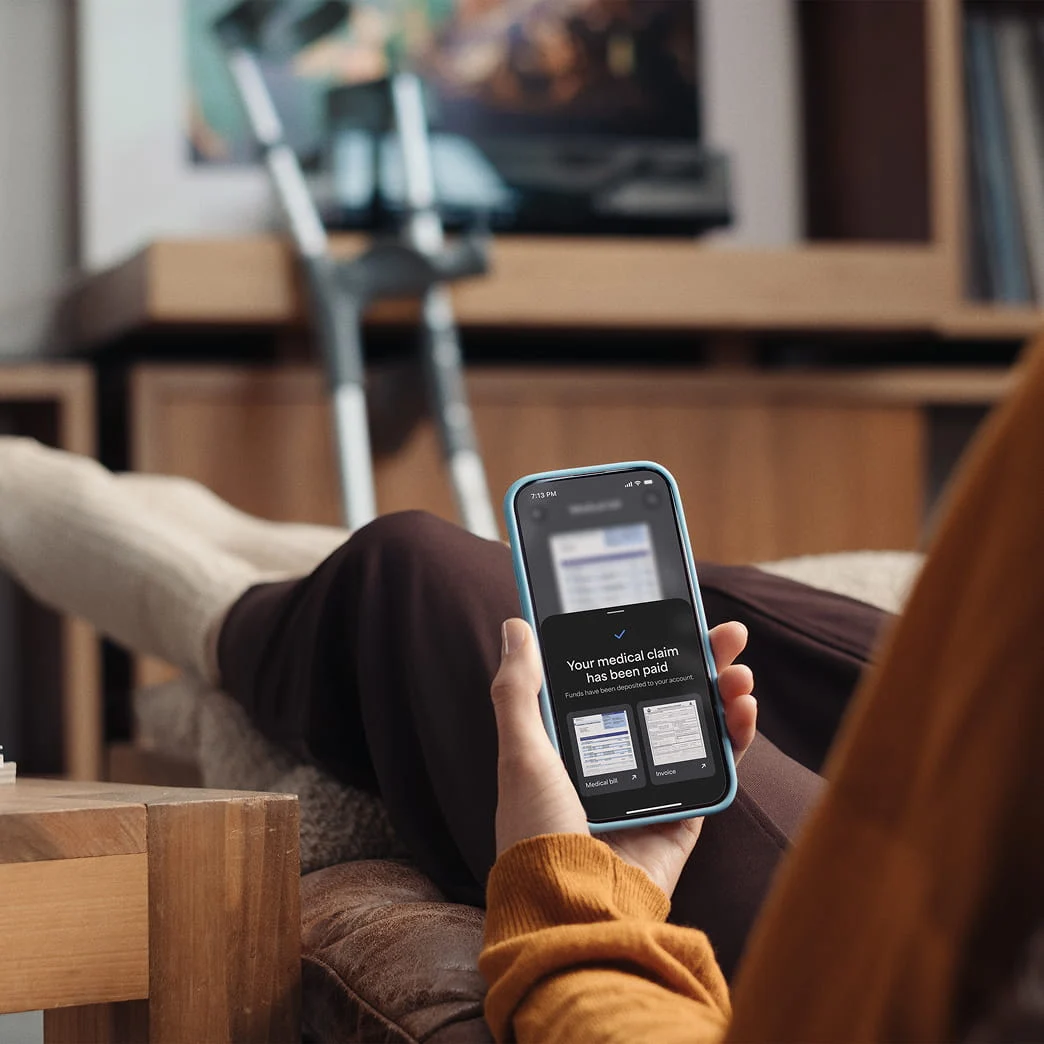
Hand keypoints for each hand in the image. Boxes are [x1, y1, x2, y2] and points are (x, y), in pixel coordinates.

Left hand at [491, 617, 756, 897]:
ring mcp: (652, 784)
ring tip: (738, 670)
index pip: (616, 679)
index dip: (643, 646)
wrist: (572, 907)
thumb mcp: (520, 751)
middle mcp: (616, 756)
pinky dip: (735, 738)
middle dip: (697, 661)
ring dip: (722, 692)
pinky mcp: (681, 814)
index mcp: (576, 740)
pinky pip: (714, 768)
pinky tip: (743, 711)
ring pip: (695, 725)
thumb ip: (518, 689)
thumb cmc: (537, 831)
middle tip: (723, 633)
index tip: (667, 615)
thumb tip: (515, 626)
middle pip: (665, 695)